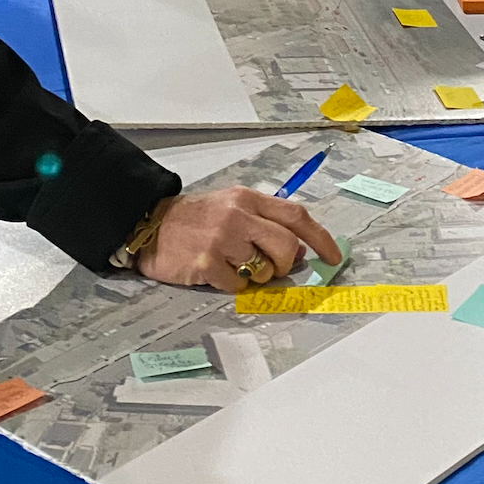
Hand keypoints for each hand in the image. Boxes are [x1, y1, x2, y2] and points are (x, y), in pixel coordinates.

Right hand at [137, 187, 341, 292]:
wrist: (150, 225)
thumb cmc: (197, 219)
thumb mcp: (233, 208)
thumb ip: (265, 224)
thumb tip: (300, 250)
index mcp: (248, 198)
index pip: (296, 215)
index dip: (320, 238)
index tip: (333, 257)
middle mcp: (238, 215)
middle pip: (286, 246)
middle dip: (285, 264)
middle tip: (270, 267)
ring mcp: (222, 239)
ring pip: (264, 270)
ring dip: (255, 275)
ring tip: (234, 264)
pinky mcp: (206, 263)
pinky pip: (238, 285)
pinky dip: (232, 284)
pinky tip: (216, 272)